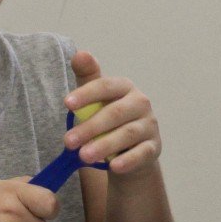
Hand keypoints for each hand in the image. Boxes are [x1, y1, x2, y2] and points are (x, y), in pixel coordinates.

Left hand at [64, 51, 161, 175]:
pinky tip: (113, 167)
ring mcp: (149, 126)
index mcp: (124, 87)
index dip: (86, 94)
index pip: (106, 86)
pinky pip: (142, 153)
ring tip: (83, 156)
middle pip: (115, 113)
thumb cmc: (107, 118)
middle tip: (68, 141)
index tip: (66, 104)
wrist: (128, 149)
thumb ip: (87, 76)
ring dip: (105, 145)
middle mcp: (140, 103)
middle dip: (90, 127)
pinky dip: (128, 160)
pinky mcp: (153, 148)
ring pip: (127, 134)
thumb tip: (80, 54)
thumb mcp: (95, 98)